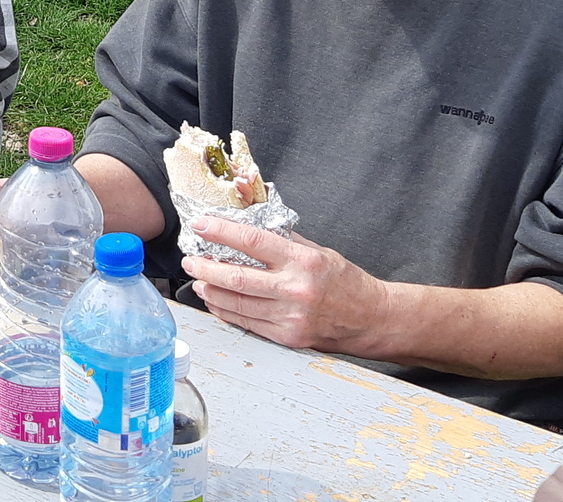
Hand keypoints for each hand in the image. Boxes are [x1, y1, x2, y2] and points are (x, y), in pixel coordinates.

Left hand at [181, 216, 392, 354]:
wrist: (371, 318)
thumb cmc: (346, 283)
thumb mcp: (319, 252)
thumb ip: (285, 241)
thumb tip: (249, 226)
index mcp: (303, 262)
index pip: (252, 241)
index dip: (221, 231)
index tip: (202, 225)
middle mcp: (295, 290)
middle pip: (237, 277)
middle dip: (206, 267)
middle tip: (191, 259)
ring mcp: (290, 316)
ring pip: (237, 303)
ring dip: (211, 290)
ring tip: (199, 279)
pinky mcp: (287, 336)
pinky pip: (247, 322)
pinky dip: (226, 311)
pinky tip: (216, 301)